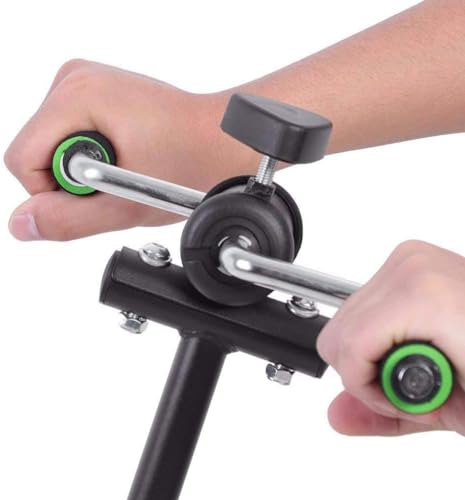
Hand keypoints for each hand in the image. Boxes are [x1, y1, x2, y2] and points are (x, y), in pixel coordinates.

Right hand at [4, 59, 253, 240]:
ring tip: (128, 167)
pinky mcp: (97, 90)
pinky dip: (93, 155)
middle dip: (73, 181)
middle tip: (120, 181)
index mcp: (77, 96)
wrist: (222, 139)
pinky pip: (71, 134)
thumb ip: (67, 218)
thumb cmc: (189, 162)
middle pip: (37, 151)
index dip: (55, 193)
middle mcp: (75, 79)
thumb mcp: (125, 204)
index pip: (23, 160)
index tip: (99, 193)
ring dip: (85, 169)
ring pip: (53, 145)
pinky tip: (125, 155)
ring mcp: (86, 81)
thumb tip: (24, 223)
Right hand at [316, 240, 464, 435]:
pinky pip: (361, 304)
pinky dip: (377, 332)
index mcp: (424, 296)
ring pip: (344, 318)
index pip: (349, 346)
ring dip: (371, 351)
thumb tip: (340, 414)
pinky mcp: (408, 260)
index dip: (367, 388)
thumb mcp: (457, 410)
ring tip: (418, 360)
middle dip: (366, 370)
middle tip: (413, 381)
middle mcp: (411, 266)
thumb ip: (387, 416)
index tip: (402, 399)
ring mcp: (408, 258)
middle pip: (338, 332)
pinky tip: (415, 341)